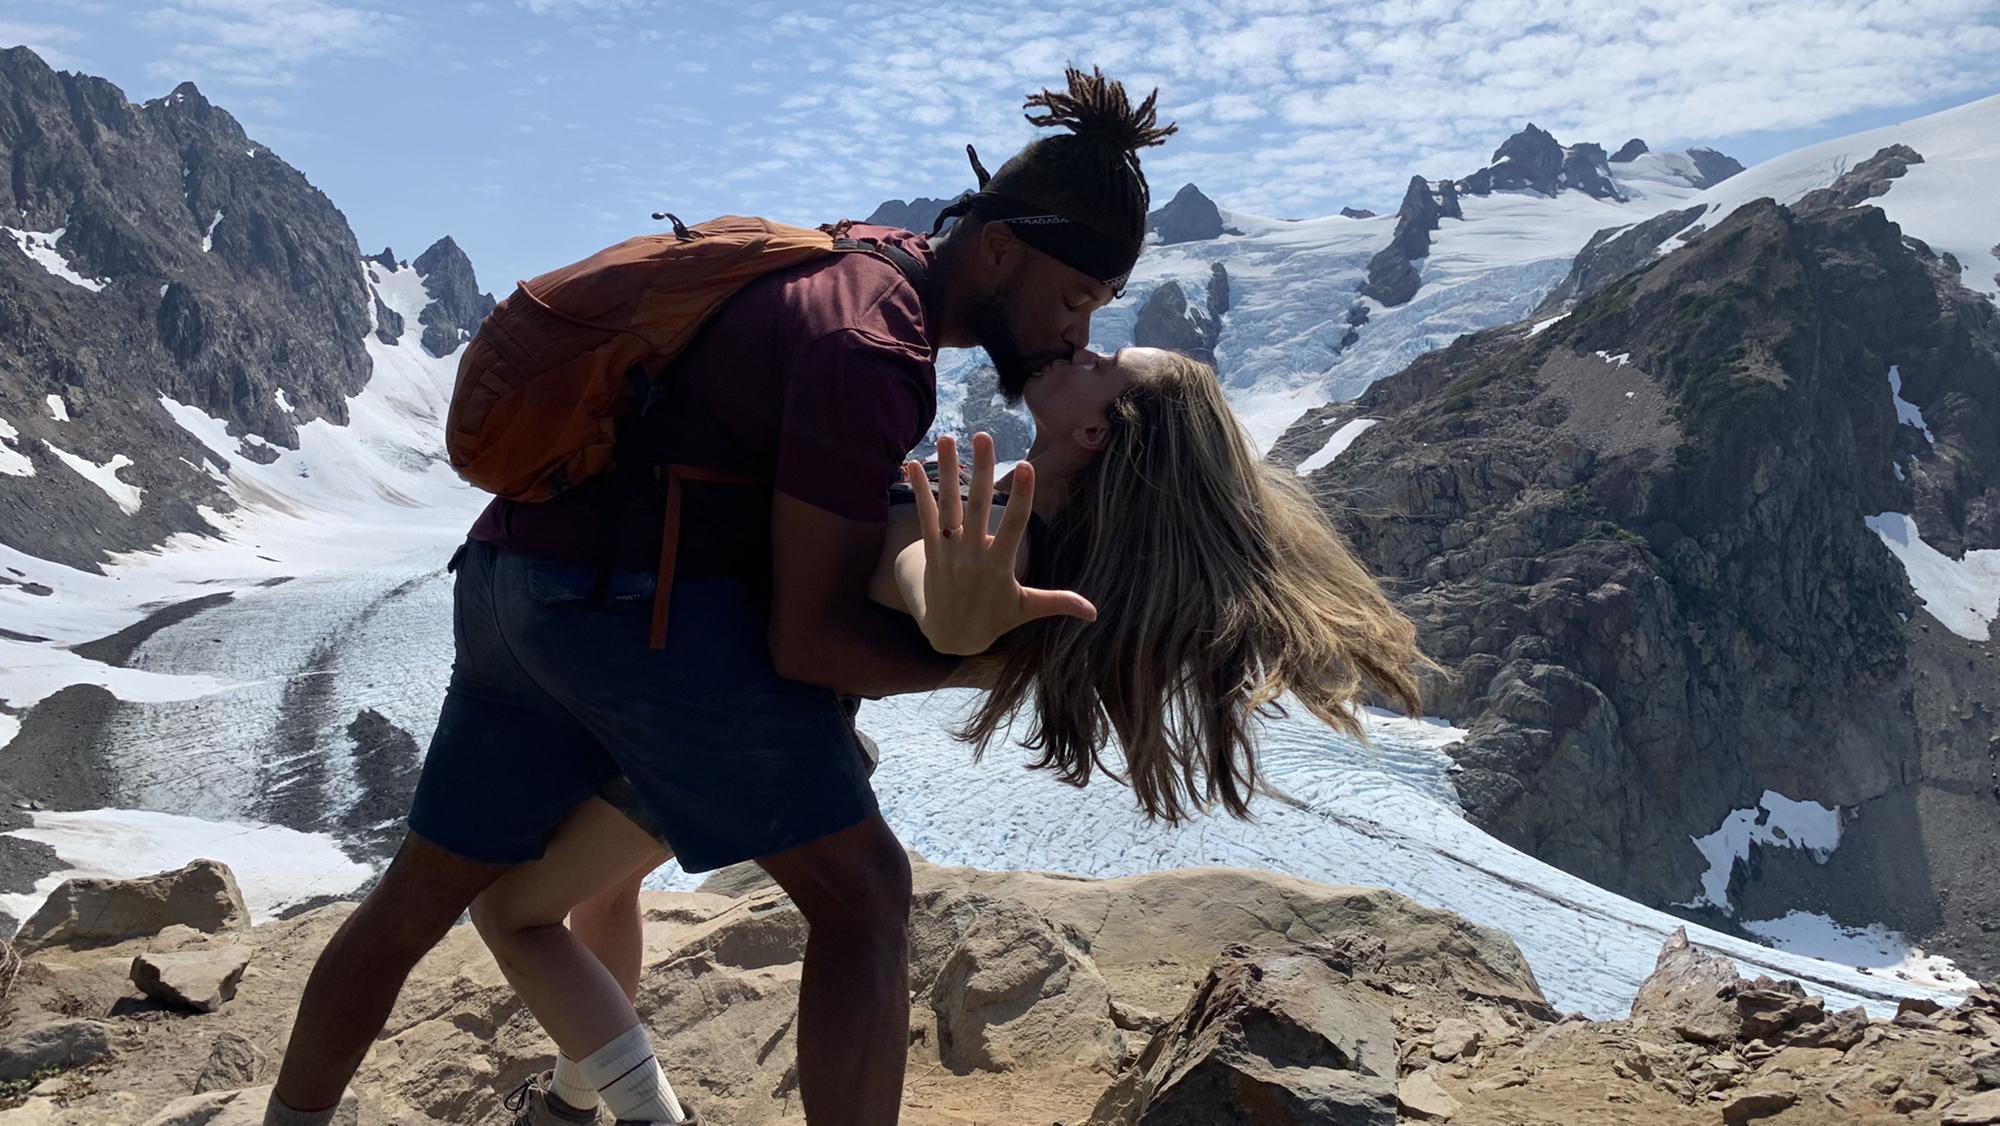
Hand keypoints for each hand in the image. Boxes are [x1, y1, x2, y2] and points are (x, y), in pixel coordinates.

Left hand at [902, 433, 1096, 655]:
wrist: (949, 636)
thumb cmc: (995, 619)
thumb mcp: (1026, 610)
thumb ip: (1058, 603)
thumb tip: (1094, 613)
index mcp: (998, 566)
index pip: (1013, 526)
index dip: (1020, 496)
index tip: (1026, 467)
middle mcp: (971, 554)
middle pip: (976, 506)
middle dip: (980, 470)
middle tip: (984, 436)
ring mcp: (948, 551)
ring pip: (947, 505)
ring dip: (947, 471)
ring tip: (947, 438)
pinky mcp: (931, 550)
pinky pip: (924, 516)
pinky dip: (919, 491)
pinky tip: (913, 465)